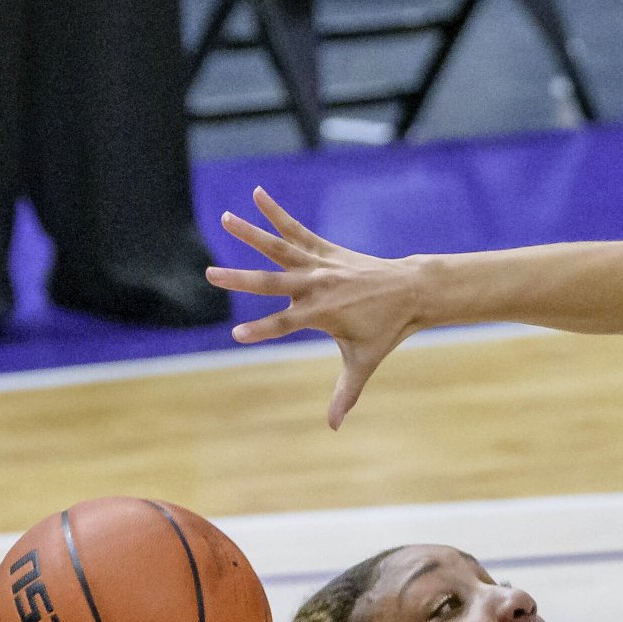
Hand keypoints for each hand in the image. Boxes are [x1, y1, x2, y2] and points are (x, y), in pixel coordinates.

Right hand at [206, 187, 423, 428]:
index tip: (237, 335)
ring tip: (226, 217)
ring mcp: (320, 265)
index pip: (283, 325)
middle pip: (272, 283)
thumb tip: (335, 428)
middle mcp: (316, 286)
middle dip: (240, 280)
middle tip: (210, 274)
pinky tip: (258, 194)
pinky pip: (297, 230)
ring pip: (280, 248)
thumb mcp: (364, 361)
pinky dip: (277, 213)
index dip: (261, 331)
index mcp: (320, 314)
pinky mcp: (325, 250)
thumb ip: (346, 393)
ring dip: (252, 233)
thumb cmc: (387, 330)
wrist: (412, 292)